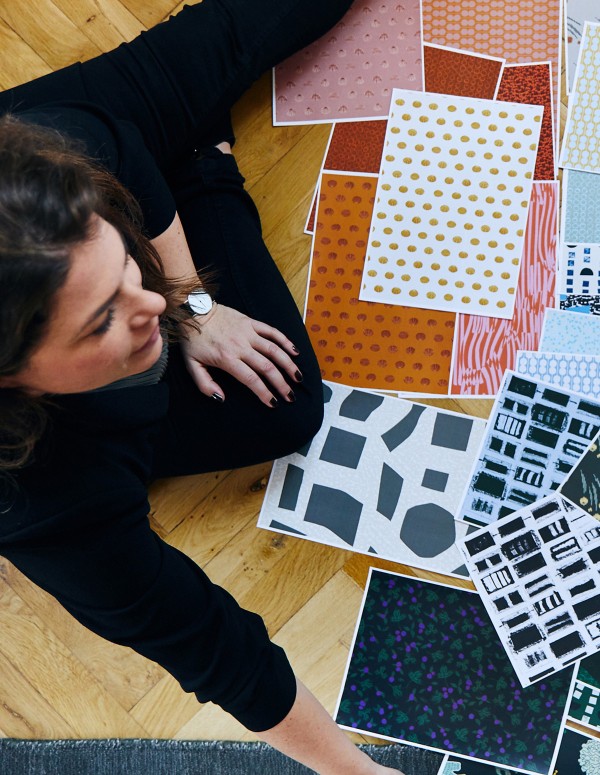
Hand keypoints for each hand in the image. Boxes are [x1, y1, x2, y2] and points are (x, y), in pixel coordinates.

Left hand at [180, 303, 301, 405]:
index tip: (273, 403)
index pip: (251, 379)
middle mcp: (241, 346)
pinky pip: (272, 331)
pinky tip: (295, 352)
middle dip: (281, 384)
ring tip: (298, 377)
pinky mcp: (251, 322)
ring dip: (288, 365)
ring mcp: (248, 332)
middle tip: (290, 396)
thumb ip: (205, 385)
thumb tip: (221, 398)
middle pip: (267, 367)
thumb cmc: (193, 340)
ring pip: (274, 350)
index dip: (264, 393)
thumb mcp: (192, 365)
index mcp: (227, 358)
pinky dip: (285, 341)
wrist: (193, 310)